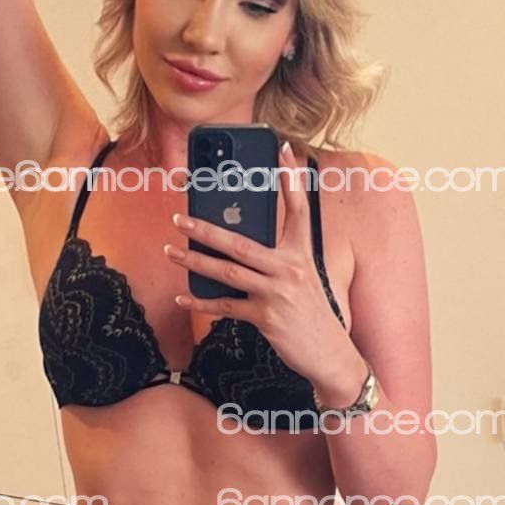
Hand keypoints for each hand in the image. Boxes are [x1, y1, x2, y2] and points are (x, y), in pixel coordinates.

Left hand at [163, 141, 357, 386]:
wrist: (332, 357)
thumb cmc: (312, 313)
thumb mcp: (304, 278)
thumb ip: (278, 259)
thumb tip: (240, 243)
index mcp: (303, 254)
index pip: (298, 208)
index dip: (290, 177)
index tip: (282, 148)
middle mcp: (291, 269)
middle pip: (241, 242)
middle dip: (206, 229)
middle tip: (179, 217)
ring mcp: (278, 294)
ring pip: (227, 272)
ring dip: (195, 261)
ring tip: (172, 251)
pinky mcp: (267, 318)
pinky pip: (226, 306)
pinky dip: (202, 301)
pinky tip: (183, 295)